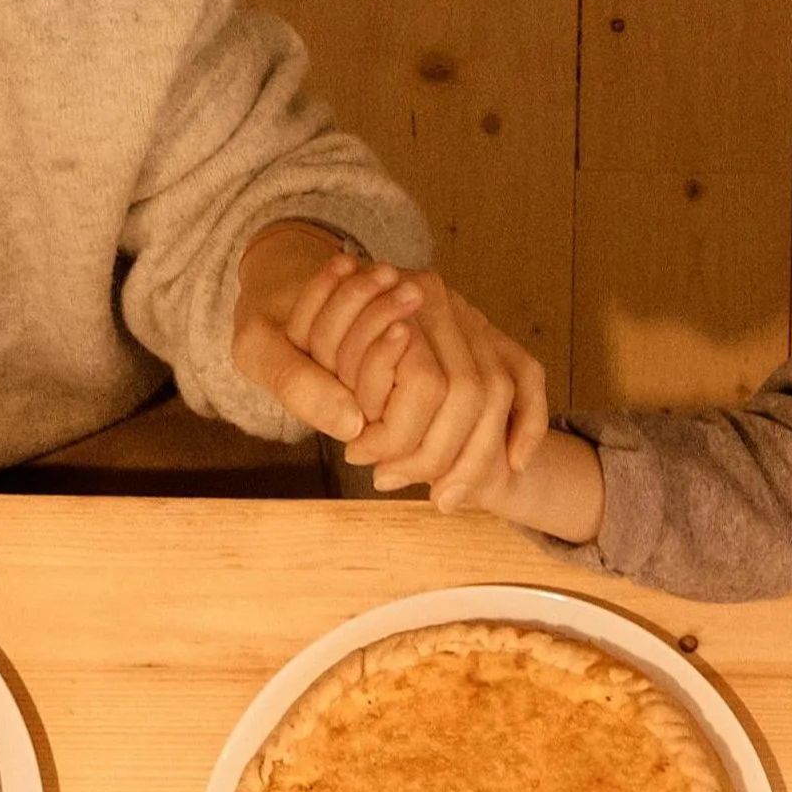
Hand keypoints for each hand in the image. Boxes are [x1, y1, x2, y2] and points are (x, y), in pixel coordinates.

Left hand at [243, 232, 557, 512]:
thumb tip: (352, 425)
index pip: (425, 383)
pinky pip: (528, 376)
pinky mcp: (490, 336)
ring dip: (479, 454)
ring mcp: (469, 317)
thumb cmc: (281, 331)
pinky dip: (529, 423)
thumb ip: (299, 383)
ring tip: (443, 496)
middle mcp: (439, 301)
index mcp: (387, 294)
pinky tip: (514, 464)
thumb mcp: (262, 349)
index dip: (399, 436)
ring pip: (500, 391)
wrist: (301, 304)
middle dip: (441, 453)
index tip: (362, 461)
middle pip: (469, 391)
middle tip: (397, 485)